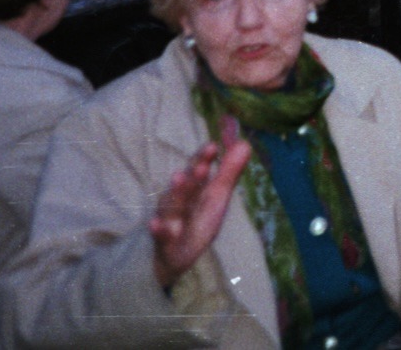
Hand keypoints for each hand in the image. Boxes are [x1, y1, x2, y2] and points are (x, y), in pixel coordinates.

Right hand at [150, 136, 252, 288]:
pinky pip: (161, 236)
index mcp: (196, 190)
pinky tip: (155, 224)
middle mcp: (182, 201)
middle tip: (200, 166)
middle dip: (193, 175)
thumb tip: (244, 143)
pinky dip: (159, 230)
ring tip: (178, 179)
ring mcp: (170, 220)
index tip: (213, 146)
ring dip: (176, 195)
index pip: (199, 170)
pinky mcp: (164, 243)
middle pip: (187, 186)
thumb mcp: (216, 198)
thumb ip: (229, 172)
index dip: (205, 158)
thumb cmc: (198, 221)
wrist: (176, 256)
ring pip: (172, 207)